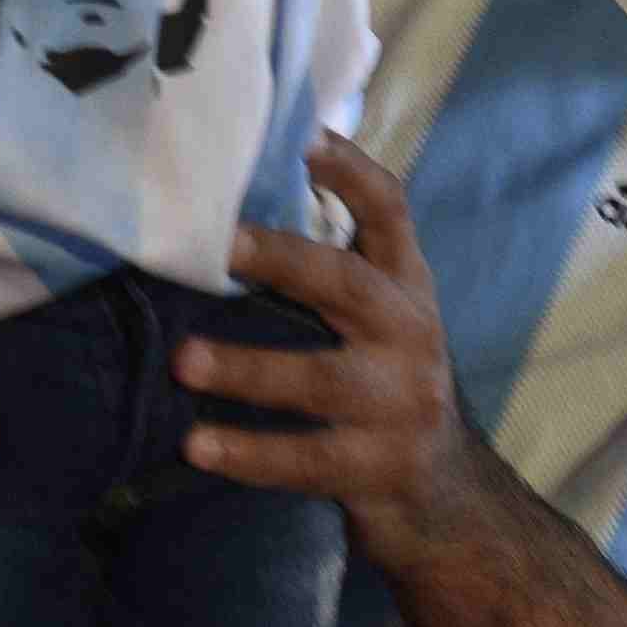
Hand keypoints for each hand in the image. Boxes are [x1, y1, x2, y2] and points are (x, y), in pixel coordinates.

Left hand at [180, 135, 486, 566]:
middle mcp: (409, 332)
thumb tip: (226, 201)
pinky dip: (249, 453)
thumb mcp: (377, 314)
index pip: (389, 210)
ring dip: (248, 369)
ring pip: (321, 379)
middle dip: (284, 260)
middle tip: (219, 246)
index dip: (349, 171)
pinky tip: (196, 445)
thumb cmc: (381, 377)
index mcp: (404, 283)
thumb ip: (327, 266)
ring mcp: (400, 403)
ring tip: (183, 360)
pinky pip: (307, 458)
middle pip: (348, 286)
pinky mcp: (378, 467)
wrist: (443, 489)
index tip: (302, 137)